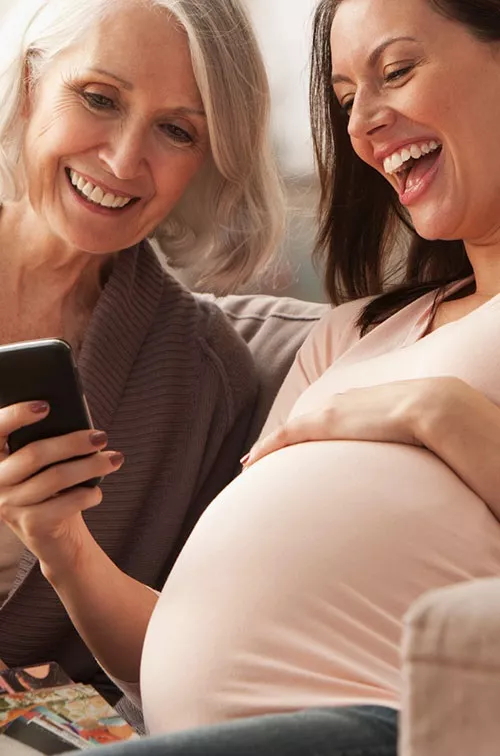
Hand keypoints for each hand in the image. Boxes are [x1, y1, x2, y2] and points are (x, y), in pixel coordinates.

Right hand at [0, 401, 123, 576]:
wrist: (57, 538)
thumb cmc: (55, 490)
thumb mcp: (47, 464)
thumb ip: (49, 440)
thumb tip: (77, 419)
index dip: (16, 415)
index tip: (46, 406)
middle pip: (35, 455)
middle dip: (73, 443)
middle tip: (101, 436)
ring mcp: (10, 505)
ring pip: (55, 478)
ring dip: (90, 466)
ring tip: (114, 459)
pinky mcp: (30, 525)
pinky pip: (65, 504)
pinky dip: (87, 495)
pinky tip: (97, 492)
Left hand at [244, 376, 467, 466]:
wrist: (431, 407)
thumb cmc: (431, 421)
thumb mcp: (411, 430)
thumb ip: (402, 440)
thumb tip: (414, 459)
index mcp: (359, 404)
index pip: (325, 418)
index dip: (305, 431)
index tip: (292, 446)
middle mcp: (339, 403)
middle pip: (302, 423)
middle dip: (280, 440)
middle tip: (259, 456)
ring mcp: (330, 412)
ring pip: (288, 431)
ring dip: (269, 447)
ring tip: (250, 463)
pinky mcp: (324, 424)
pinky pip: (285, 437)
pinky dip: (266, 448)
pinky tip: (251, 462)